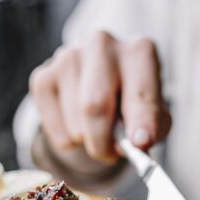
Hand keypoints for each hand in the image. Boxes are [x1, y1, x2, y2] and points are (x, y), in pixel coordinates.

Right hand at [28, 31, 171, 163]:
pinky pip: (56, 130)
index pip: (141, 91)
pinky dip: (69, 141)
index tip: (141, 143)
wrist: (102, 87)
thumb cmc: (134, 103)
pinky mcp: (43, 77)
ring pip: (75, 124)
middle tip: (112, 154)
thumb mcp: (156, 115)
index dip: (142, 121)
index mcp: (139, 52)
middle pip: (95, 106)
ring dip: (88, 142)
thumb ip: (153, 127)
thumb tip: (138, 142)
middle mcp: (102, 45)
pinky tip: (78, 124)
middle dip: (104, 141)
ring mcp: (68, 57)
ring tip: (99, 132)